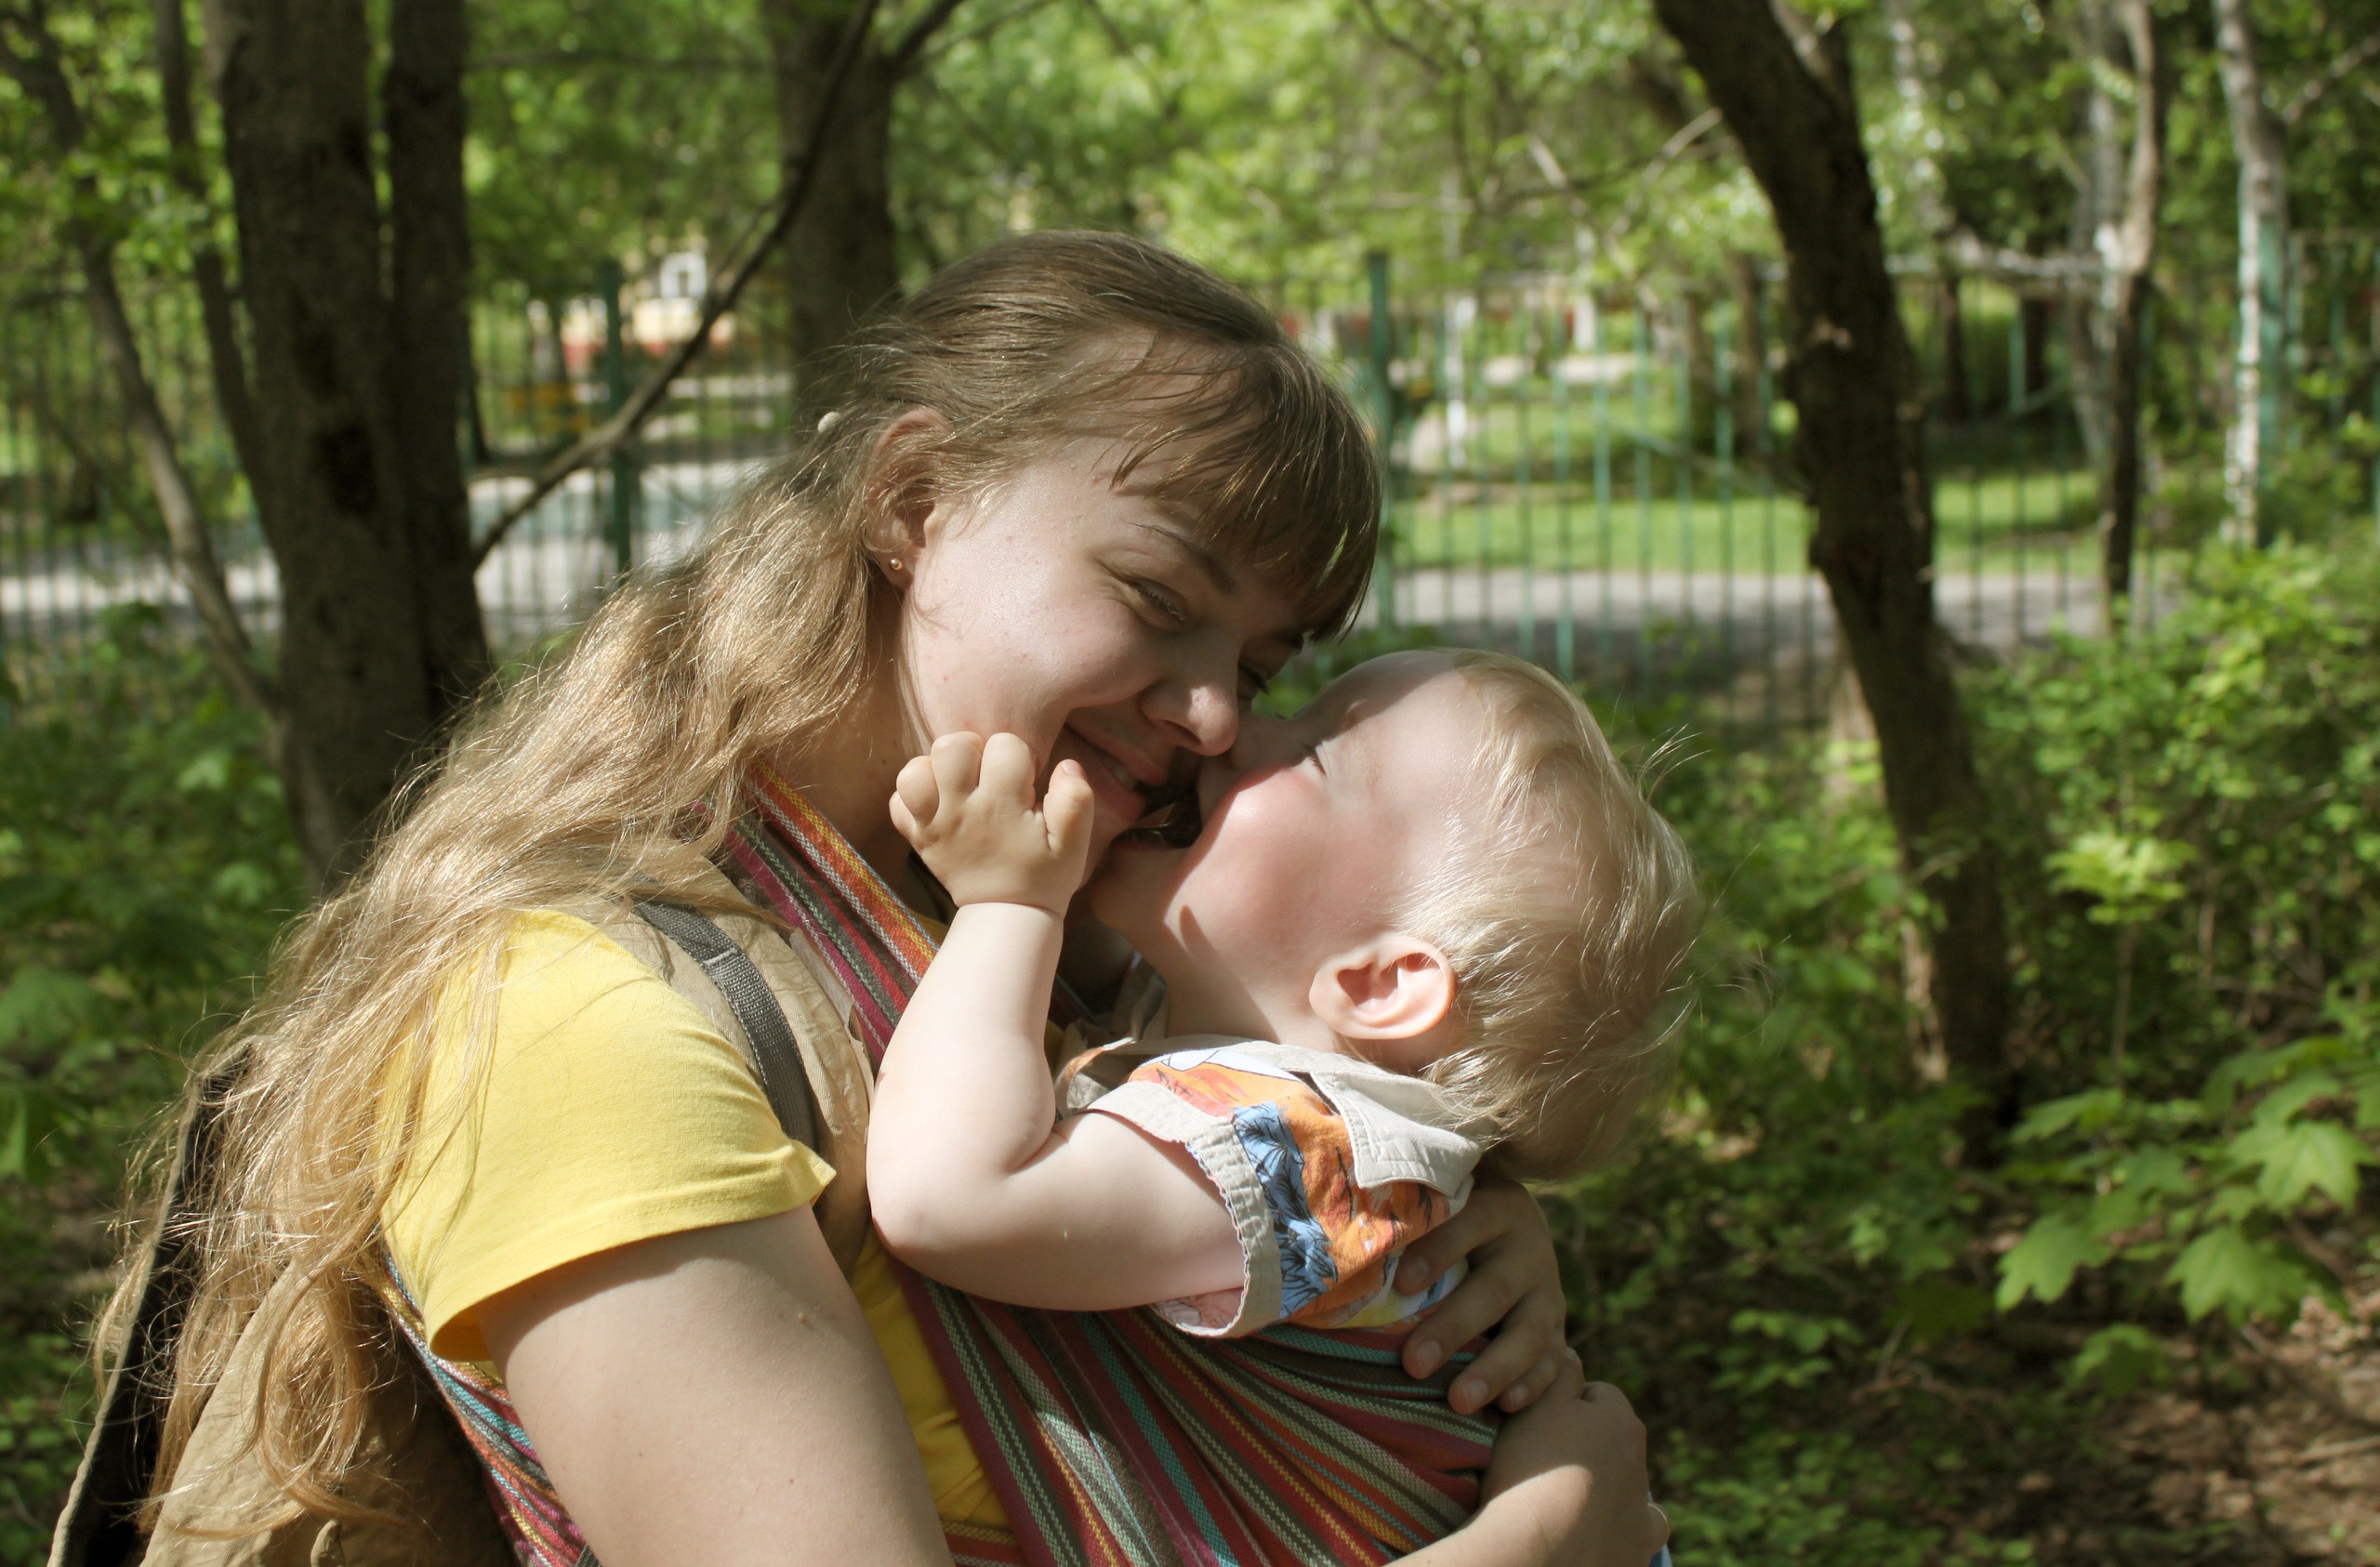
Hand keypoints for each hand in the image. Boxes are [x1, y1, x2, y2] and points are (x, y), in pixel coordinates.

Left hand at [891, 732, 1093, 915]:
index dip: (1019, 755)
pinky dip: (911, 796)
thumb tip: (1065, 765)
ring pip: (914, 770)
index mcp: (1002, 805)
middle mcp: (961, 810)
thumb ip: (1076, 800)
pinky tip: (937, 803)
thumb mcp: (1073, 843)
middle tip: (987, 774)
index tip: (1024, 782)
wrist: (1007, 916)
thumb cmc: (1043, 875)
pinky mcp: (917, 838)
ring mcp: (933, 824)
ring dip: (935, 768)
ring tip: (957, 784)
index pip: (1005, 746)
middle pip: (951, 747)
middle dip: (973, 749)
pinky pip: (897, 802)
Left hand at [1396, 1181, 1568, 1414]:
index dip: (1436, 1254)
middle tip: (1414, 1364)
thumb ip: (1407, 1222)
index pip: (1467, 1225)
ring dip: (1495, 1369)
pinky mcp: (1557, 1324)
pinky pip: (1552, 1358)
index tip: (1402, 1285)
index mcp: (1496, 1207)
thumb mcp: (1438, 1205)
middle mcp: (1529, 1247)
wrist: (1512, 1219)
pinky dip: (1533, 1384)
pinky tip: (1507, 1406)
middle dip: (1453, 1328)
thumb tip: (1339, 1250)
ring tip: (1459, 1401)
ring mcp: (1548, 1289)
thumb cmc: (1451, 1216)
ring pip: (1529, 1332)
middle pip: (1493, 1290)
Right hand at [1477, 1354, 1664, 1566]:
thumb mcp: (1536, 1406)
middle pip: (1615, 1443)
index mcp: (1622, 1424)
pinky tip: (1596, 1533)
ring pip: (1630, 1490)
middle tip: (1543, 1461)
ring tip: (1567, 1502)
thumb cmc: (1532, 1470)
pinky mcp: (1636, 1553)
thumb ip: (1559, 1375)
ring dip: (1608, 1490)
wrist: (1536, 1551)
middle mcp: (1642, 1467)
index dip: (1567, 1403)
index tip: (1538, 1420)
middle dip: (1588, 1446)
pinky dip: (1621, 1531)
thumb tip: (1573, 1353)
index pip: (1599, 1395)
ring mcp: (1642, 1515)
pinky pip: (1636, 1535)